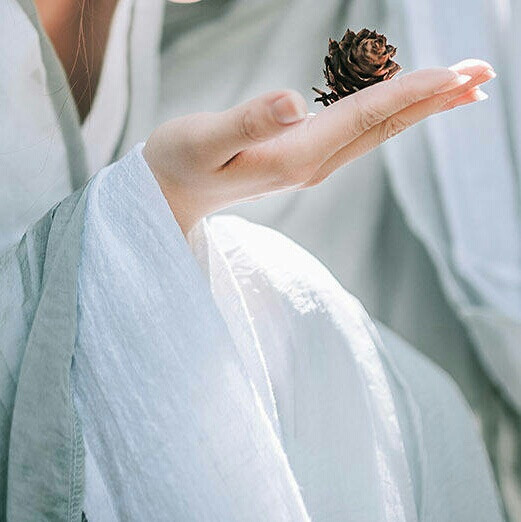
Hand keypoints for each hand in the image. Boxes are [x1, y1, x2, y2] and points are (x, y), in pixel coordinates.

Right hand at [143, 59, 494, 235]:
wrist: (171, 193)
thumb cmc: (179, 164)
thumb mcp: (202, 141)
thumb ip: (246, 122)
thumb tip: (294, 104)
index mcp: (296, 156)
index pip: (364, 116)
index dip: (412, 92)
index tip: (458, 74)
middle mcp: (312, 163)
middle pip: (384, 126)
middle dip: (434, 100)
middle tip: (482, 74)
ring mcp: (310, 164)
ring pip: (376, 131)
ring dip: (418, 108)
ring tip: (457, 88)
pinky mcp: (303, 158)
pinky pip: (357, 132)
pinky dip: (388, 113)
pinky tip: (400, 104)